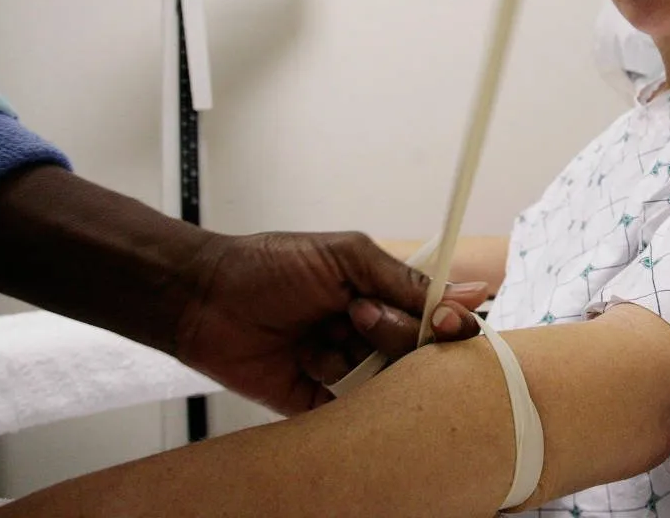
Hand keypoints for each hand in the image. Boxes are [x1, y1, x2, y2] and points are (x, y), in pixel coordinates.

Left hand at [174, 230, 488, 414]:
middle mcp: (369, 334)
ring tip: (318, 340)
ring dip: (357, 361)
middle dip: (392, 335)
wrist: (204, 298)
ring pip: (386, 384)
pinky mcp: (318, 403)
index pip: (437, 317)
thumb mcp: (344, 255)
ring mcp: (345, 368)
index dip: (449, 324)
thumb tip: (464, 292)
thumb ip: (402, 277)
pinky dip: (343, 397)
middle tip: (355, 315)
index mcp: (380, 294)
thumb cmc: (268, 266)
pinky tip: (313, 366)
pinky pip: (351, 413)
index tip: (445, 323)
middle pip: (416, 353)